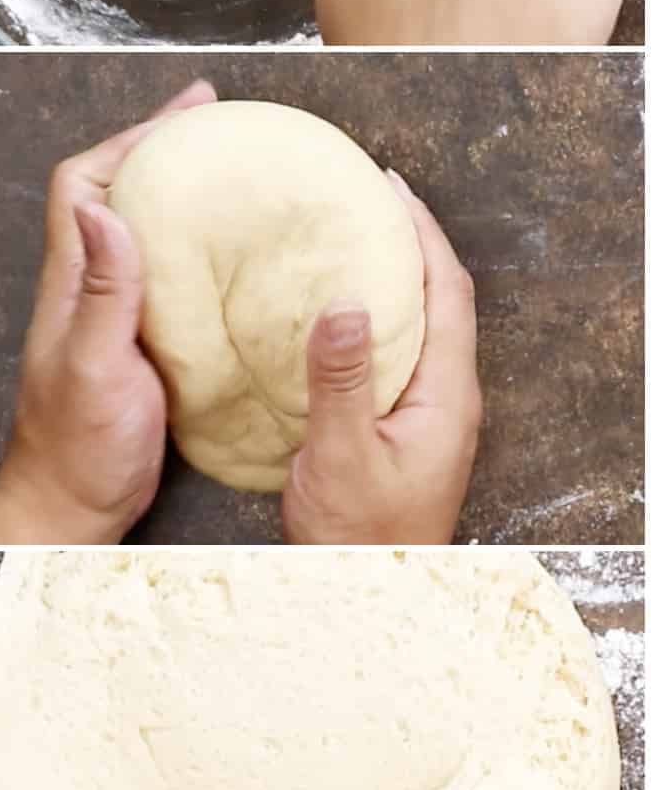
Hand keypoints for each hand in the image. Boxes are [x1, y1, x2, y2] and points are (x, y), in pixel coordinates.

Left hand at [0, 80, 216, 543]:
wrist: (73, 506)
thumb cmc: (77, 446)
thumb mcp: (93, 367)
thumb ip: (101, 292)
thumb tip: (102, 207)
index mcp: (73, 280)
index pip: (82, 183)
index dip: (126, 140)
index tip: (182, 117)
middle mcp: (90, 285)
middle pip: (116, 191)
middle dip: (162, 149)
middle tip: (219, 122)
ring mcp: (114, 313)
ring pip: (143, 228)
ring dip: (182, 192)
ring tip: (237, 169)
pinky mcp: (142, 341)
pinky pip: (169, 273)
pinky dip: (200, 247)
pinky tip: (240, 251)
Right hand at [283, 174, 480, 544]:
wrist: (372, 599)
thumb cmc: (359, 539)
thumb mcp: (342, 455)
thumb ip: (343, 381)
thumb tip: (345, 303)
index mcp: (446, 395)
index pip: (447, 293)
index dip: (423, 234)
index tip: (390, 189)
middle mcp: (448, 398)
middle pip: (443, 300)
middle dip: (412, 243)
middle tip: (369, 202)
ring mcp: (431, 414)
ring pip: (424, 325)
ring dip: (397, 278)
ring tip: (355, 241)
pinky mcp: (407, 427)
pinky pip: (402, 351)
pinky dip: (380, 315)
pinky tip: (341, 312)